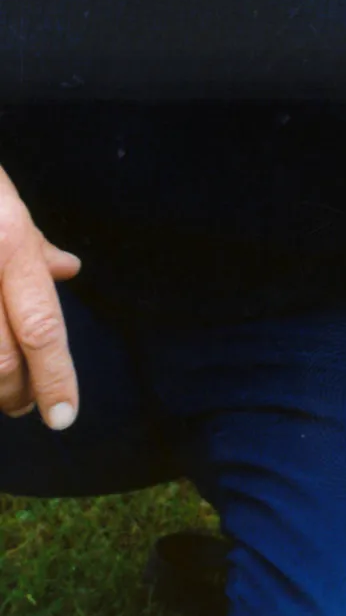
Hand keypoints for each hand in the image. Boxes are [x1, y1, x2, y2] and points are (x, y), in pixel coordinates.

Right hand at [0, 164, 79, 428]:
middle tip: (26, 404)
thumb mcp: (4, 199)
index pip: (41, 327)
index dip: (55, 377)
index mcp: (9, 243)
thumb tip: (69, 269)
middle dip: (16, 393)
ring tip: (2, 394)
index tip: (63, 416)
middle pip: (1, 358)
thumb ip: (35, 245)